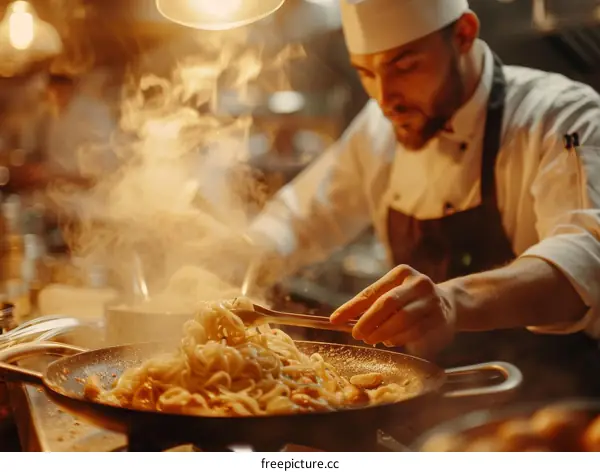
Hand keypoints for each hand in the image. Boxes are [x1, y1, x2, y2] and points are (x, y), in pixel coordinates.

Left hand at [330, 265, 456, 357]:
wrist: (450, 303)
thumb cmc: (410, 299)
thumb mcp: (393, 293)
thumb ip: (372, 304)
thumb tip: (341, 319)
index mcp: (401, 272)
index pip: (371, 292)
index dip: (351, 307)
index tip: (335, 320)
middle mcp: (418, 282)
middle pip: (387, 303)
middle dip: (368, 321)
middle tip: (356, 335)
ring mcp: (431, 300)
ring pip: (402, 318)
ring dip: (382, 332)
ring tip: (371, 339)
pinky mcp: (439, 317)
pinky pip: (415, 331)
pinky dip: (398, 338)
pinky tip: (388, 341)